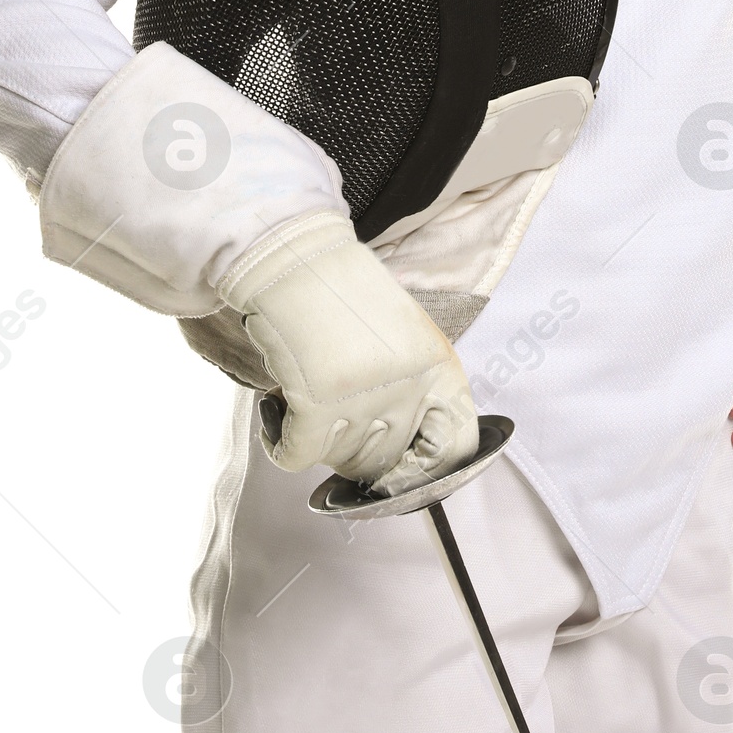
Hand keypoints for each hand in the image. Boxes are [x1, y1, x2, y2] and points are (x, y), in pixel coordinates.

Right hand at [218, 213, 478, 490]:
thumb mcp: (407, 337)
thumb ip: (417, 391)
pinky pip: (295, 458)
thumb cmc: (347, 294)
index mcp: (440, 367)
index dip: (425, 472)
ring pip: (340, 462)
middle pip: (387, 464)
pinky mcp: (315, 404)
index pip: (455, 448)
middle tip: (333, 422)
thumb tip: (403, 461)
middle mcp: (408, 387)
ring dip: (317, 441)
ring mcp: (363, 398)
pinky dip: (280, 444)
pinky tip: (277, 413)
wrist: (297, 259)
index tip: (396, 474)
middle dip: (356, 453)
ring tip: (305, 398)